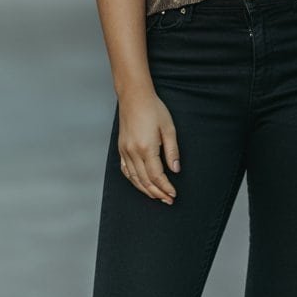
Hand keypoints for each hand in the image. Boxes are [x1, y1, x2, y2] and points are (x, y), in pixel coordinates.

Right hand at [117, 89, 180, 204]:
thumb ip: (172, 151)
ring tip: (157, 196)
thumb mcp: (168, 128)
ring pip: (134, 178)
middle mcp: (133, 152)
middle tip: (168, 199)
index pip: (156, 176)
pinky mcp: (121, 148)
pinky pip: (126, 170)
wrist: (134, 96)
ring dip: (146, 190)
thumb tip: (175, 169)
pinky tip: (141, 184)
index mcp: (146, 147)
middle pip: (145, 180)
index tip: (173, 194)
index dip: (165, 187)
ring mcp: (125, 151)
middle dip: (157, 193)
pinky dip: (134, 181)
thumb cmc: (153, 109)